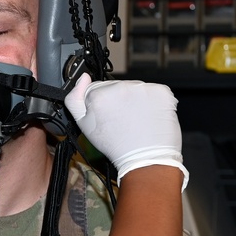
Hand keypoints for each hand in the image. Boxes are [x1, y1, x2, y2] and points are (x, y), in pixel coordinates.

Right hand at [65, 74, 187, 188]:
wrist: (145, 157)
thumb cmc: (115, 145)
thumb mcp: (83, 126)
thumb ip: (75, 100)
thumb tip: (83, 77)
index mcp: (100, 94)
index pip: (96, 88)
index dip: (100, 104)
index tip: (106, 116)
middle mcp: (121, 87)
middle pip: (116, 86)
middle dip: (117, 100)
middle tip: (121, 120)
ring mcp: (143, 88)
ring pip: (134, 88)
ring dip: (134, 100)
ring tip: (135, 119)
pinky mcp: (161, 91)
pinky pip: (152, 91)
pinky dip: (151, 101)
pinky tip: (148, 115)